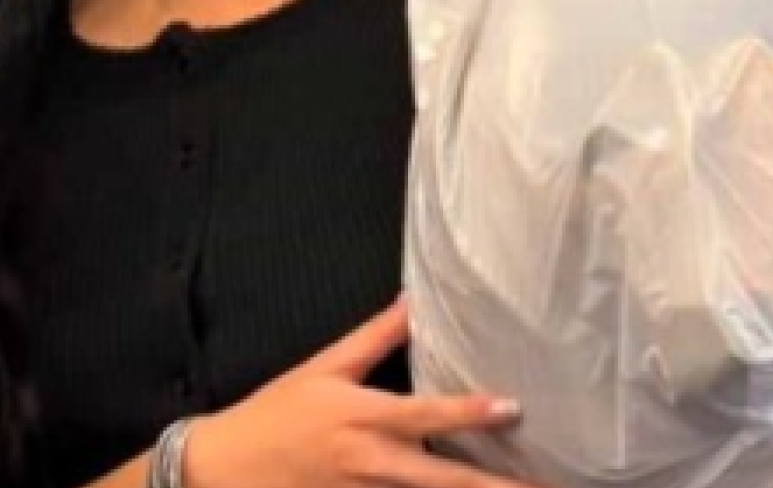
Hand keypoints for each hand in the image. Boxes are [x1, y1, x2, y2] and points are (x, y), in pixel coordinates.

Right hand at [184, 298, 535, 487]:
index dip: (469, 412)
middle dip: (492, 486)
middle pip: (443, 479)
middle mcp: (371, 461)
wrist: (229, 467)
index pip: (425, 415)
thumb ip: (374, 339)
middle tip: (542, 485)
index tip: (512, 407)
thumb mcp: (323, 367)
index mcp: (362, 417)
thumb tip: (413, 303)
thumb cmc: (278, 412)